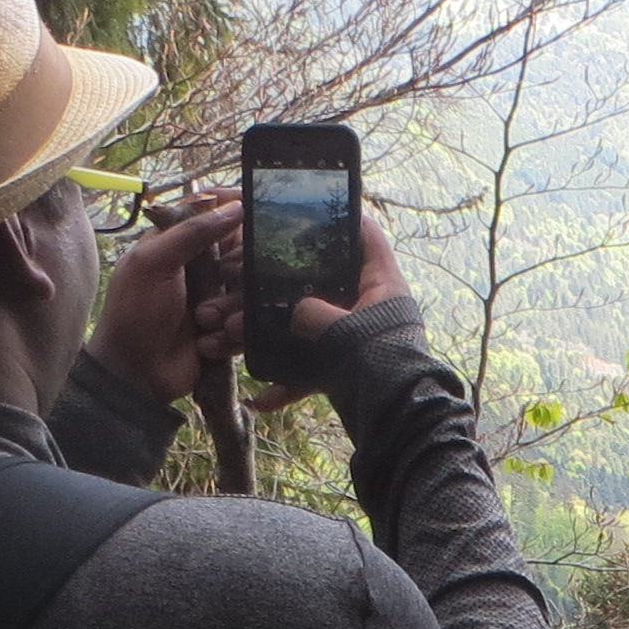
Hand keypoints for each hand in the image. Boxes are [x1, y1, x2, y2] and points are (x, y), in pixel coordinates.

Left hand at [81, 191, 241, 405]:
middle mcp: (202, 267)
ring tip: (204, 323)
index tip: (254, 217)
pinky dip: (230, 336)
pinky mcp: (227, 329)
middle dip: (235, 274)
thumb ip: (192, 232)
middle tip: (219, 285)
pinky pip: (249, 324)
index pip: (217, 215)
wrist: (135, 373)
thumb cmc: (135, 312)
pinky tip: (207, 343)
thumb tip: (235, 206)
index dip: (236, 215)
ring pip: (250, 291)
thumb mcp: (153, 263)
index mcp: (179, 243)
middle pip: (244, 254)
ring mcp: (216, 299)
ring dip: (229, 309)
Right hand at [246, 200, 411, 412]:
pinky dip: (287, 385)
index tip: (298, 207)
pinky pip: (310, 373)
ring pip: (304, 327)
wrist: (400, 422)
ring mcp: (356, 339)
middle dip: (270, 286)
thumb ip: (313, 312)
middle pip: (318, 281)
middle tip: (232, 280)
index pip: (363, 233)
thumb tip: (296, 311)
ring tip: (227, 334)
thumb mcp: (344, 330)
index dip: (337, 215)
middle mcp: (369, 307)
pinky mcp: (347, 372)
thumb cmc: (383, 365)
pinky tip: (262, 399)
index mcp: (380, 283)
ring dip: (265, 333)